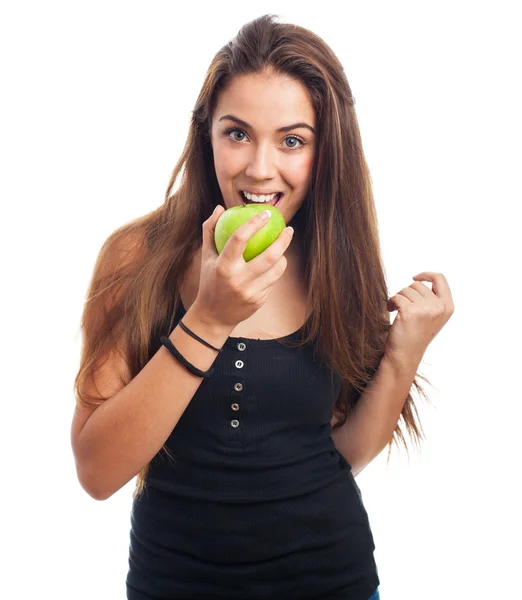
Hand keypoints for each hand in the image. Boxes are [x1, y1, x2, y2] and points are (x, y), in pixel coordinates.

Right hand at [193, 205, 294, 327]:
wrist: (213, 316)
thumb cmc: (209, 280)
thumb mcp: (206, 256)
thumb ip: (210, 230)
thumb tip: (219, 207)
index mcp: (223, 266)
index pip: (240, 238)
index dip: (255, 223)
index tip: (266, 214)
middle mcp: (238, 280)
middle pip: (269, 256)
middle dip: (283, 240)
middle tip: (288, 229)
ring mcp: (250, 292)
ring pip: (276, 270)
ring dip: (283, 256)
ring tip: (282, 247)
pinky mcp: (259, 301)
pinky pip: (272, 282)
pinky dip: (274, 271)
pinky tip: (274, 265)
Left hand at [384, 272, 454, 368]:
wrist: (405, 355)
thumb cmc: (415, 335)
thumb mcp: (432, 316)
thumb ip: (432, 299)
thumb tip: (419, 279)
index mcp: (447, 307)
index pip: (440, 279)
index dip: (426, 275)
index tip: (415, 277)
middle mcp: (439, 307)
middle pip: (417, 285)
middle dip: (407, 293)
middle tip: (403, 307)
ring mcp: (425, 309)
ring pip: (405, 290)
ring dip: (398, 299)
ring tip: (398, 312)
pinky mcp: (410, 312)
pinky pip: (396, 297)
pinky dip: (391, 303)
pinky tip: (392, 311)